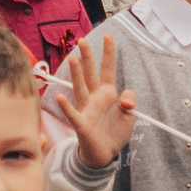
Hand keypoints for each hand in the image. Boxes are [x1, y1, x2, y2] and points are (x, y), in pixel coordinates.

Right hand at [60, 35, 135, 170]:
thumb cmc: (115, 132)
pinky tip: (60, 97)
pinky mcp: (81, 124)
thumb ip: (130, 102)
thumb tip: (126, 100)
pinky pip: (73, 114)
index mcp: (108, 93)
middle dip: (88, 57)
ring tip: (73, 59)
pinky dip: (66, 106)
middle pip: (91, 73)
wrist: (106, 154)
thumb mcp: (130, 116)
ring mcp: (87, 109)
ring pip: (80, 88)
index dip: (108, 53)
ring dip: (76, 74)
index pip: (108, 69)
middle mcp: (95, 97)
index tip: (108, 36)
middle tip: (83, 40)